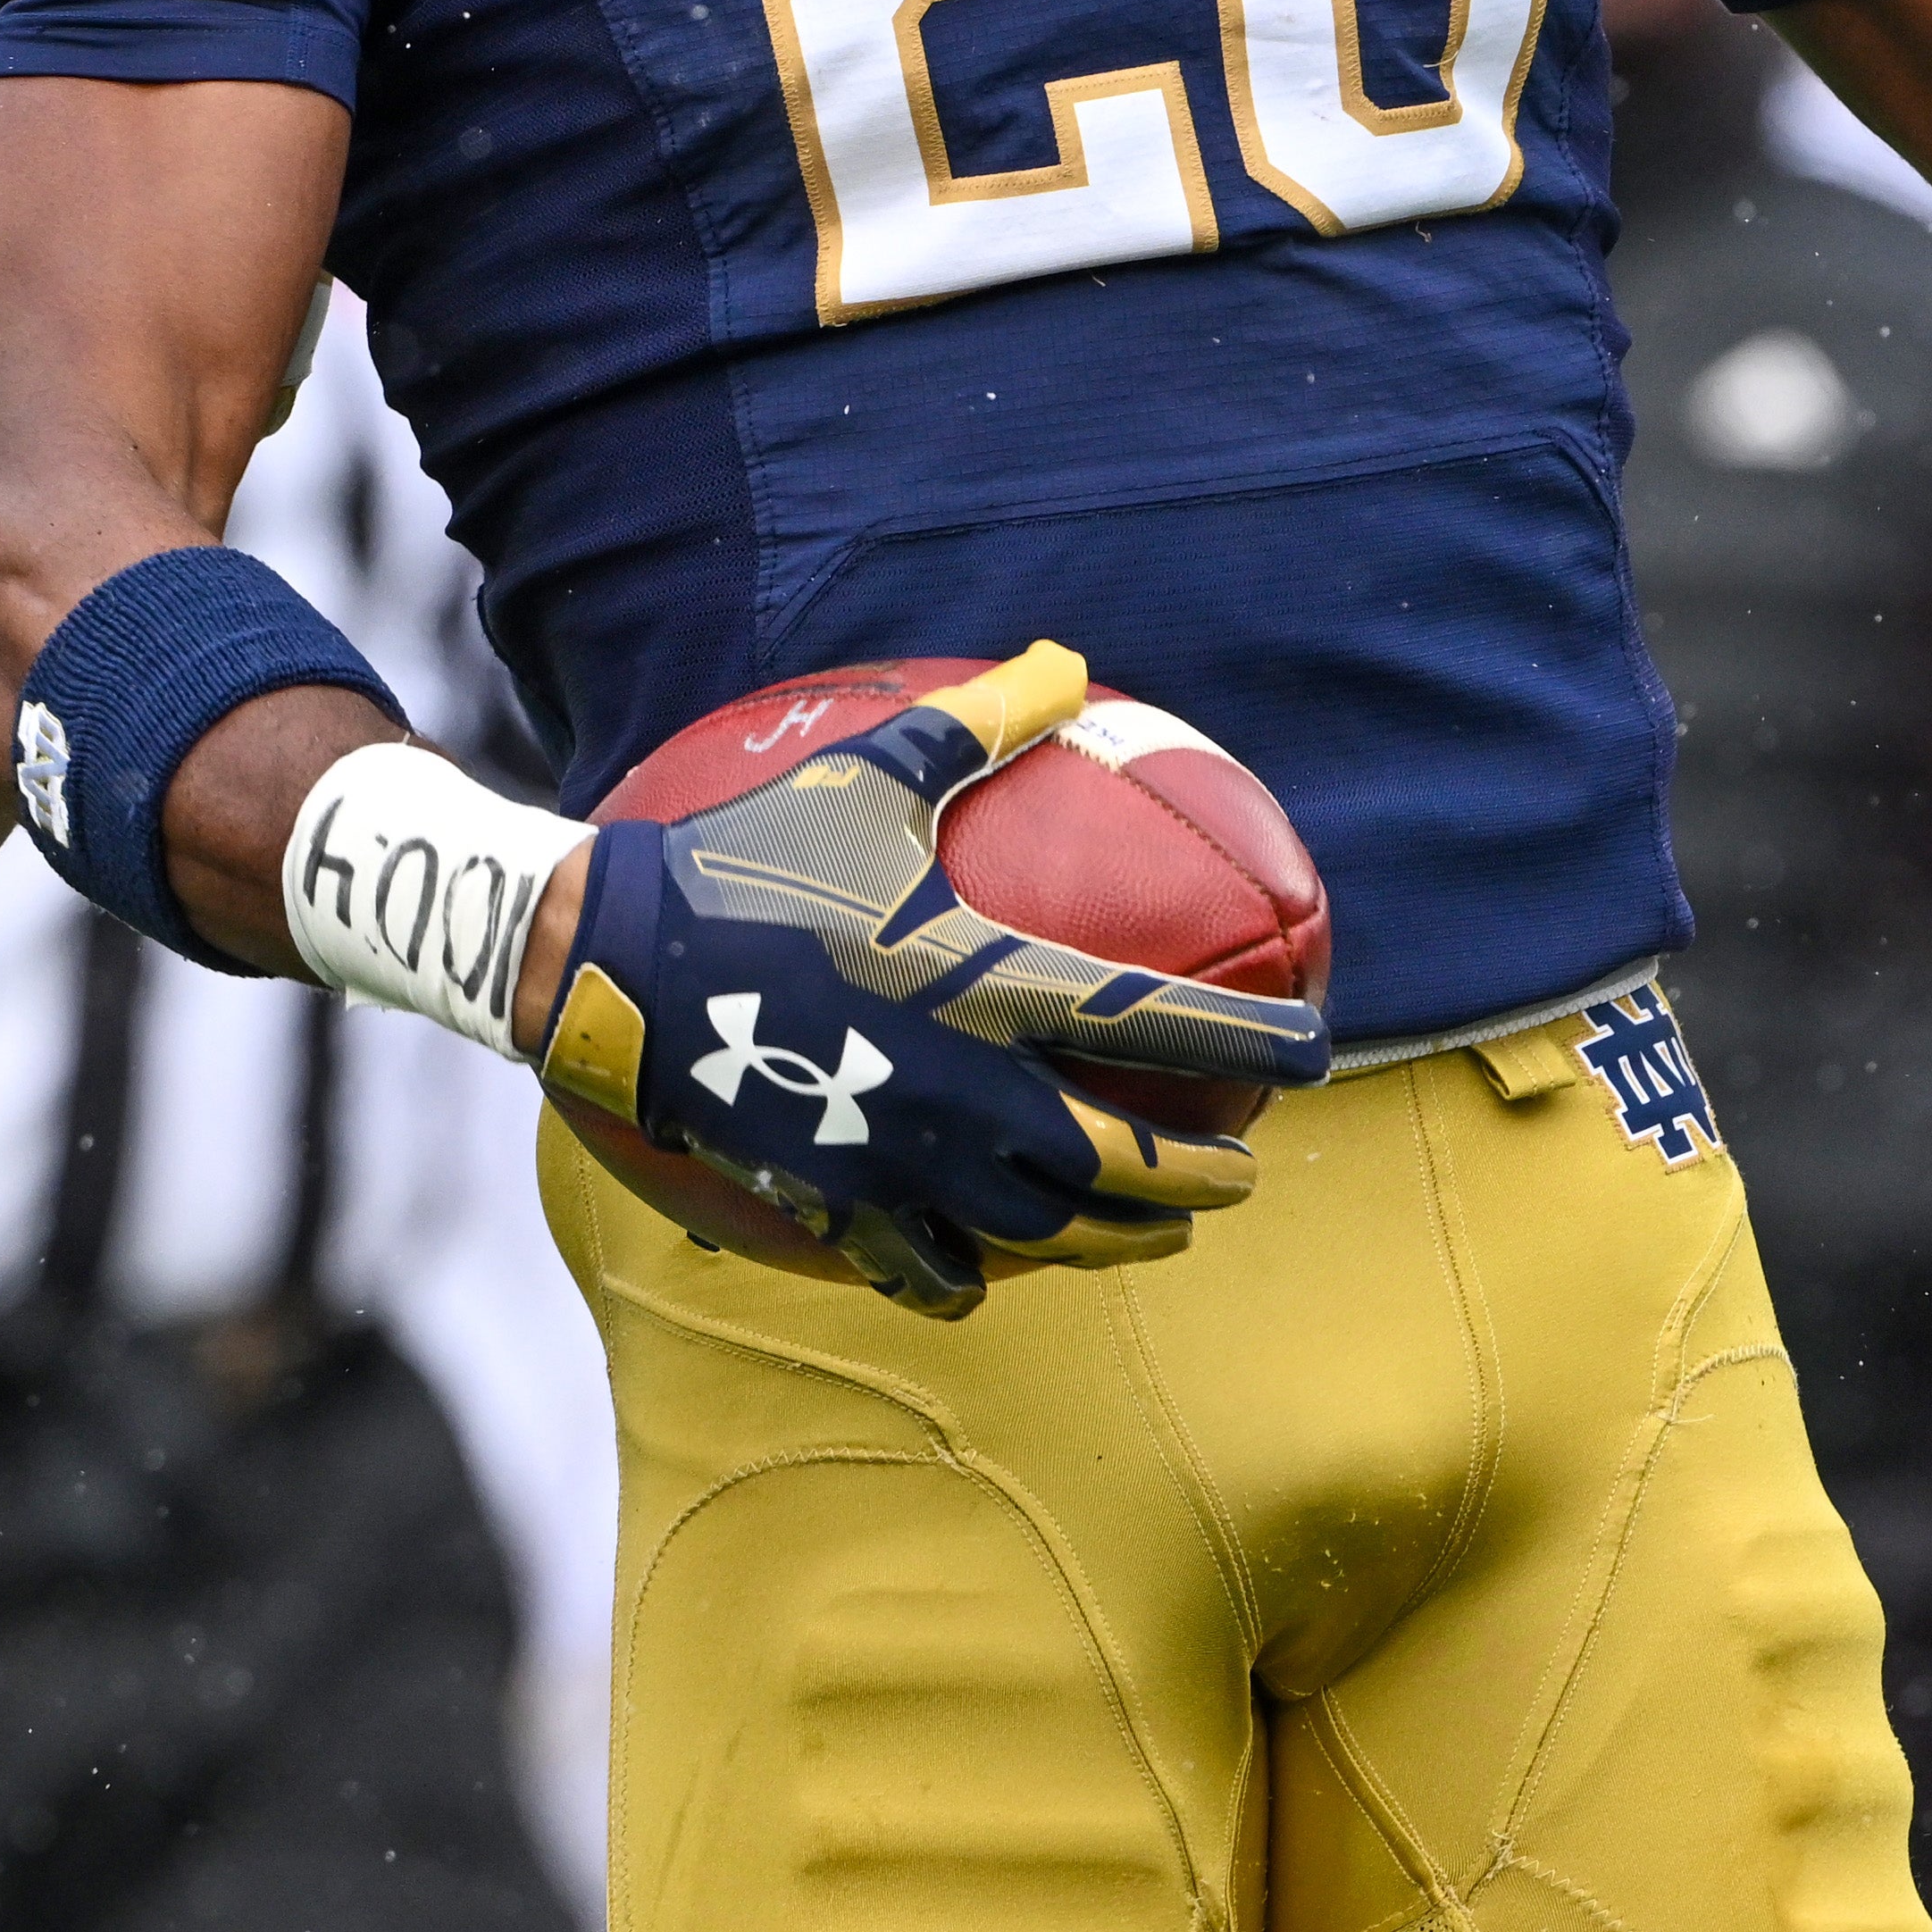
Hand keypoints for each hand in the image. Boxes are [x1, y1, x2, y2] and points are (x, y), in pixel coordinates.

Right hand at [539, 645, 1326, 1316]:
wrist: (615, 961)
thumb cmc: (750, 856)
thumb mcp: (869, 775)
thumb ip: (978, 723)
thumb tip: (1066, 656)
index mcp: (986, 984)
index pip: (1157, 1027)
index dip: (1253, 1044)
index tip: (1315, 1051)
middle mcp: (966, 1090)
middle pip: (1127, 1170)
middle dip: (1204, 1181)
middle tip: (1242, 1173)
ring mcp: (904, 1160)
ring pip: (1050, 1235)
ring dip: (1120, 1240)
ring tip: (1154, 1233)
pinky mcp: (842, 1205)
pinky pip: (937, 1272)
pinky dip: (981, 1275)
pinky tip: (997, 1263)